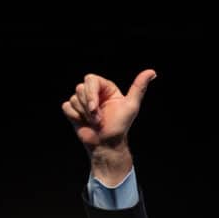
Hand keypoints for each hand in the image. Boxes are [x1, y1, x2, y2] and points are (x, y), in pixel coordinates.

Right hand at [61, 69, 156, 184]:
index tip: (94, 108)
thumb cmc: (120, 126)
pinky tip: (83, 123)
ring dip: (83, 114)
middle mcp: (94, 93)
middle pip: (80, 88)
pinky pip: (66, 106)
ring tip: (94, 123)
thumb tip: (152, 72)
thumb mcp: (131, 106)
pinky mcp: (73, 110)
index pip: (90, 79)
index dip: (90, 93)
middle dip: (88, 106)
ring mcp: (83, 102)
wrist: (107, 145)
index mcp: (106, 88)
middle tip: (98, 119)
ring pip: (73, 98)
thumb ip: (139, 87)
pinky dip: (74, 116)